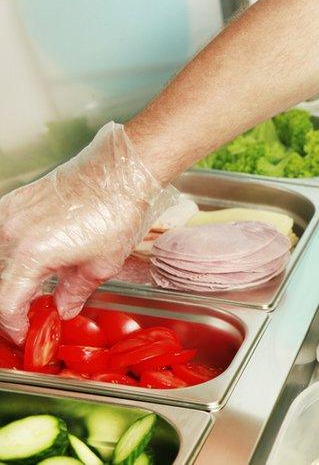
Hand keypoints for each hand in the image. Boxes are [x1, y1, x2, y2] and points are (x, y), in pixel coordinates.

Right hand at [0, 123, 176, 342]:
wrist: (119, 171)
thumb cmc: (116, 212)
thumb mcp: (102, 264)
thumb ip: (75, 292)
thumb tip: (63, 308)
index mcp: (32, 254)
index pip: (7, 302)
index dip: (14, 325)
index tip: (25, 333)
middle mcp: (12, 233)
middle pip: (0, 281)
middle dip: (12, 303)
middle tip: (30, 315)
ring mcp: (9, 214)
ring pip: (0, 258)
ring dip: (12, 277)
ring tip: (35, 289)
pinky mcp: (14, 201)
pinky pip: (4, 235)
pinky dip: (13, 253)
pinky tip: (34, 261)